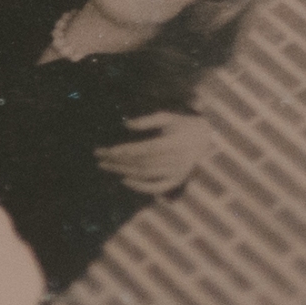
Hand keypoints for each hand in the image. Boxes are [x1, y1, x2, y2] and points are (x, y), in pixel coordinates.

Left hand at [98, 108, 217, 193]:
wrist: (206, 138)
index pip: (146, 149)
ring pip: (145, 174)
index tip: (108, 150)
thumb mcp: (168, 117)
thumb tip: (126, 125)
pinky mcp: (176, 181)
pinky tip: (124, 180)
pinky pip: (157, 188)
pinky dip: (140, 187)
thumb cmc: (182, 124)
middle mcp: (176, 160)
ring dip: (123, 171)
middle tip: (99, 157)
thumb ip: (148, 120)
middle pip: (141, 163)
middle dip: (118, 160)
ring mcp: (176, 173)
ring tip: (105, 165)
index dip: (126, 151)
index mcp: (174, 143)